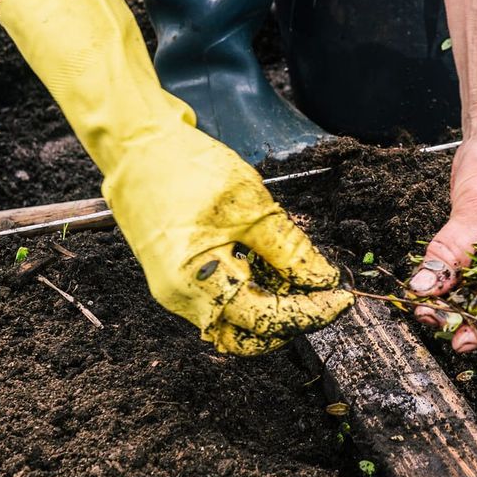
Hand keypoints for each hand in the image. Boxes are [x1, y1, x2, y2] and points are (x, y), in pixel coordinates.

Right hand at [0, 0, 349, 353]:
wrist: (137, 142)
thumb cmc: (186, 167)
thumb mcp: (251, 205)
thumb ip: (289, 249)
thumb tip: (322, 279)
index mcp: (194, 283)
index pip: (265, 318)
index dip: (309, 312)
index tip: (340, 298)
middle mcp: (178, 296)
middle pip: (246, 334)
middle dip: (289, 321)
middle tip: (322, 296)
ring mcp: (173, 288)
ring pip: (232, 320)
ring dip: (270, 308)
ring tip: (299, 279)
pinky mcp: (175, 274)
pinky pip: (219, 299)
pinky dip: (250, 292)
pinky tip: (272, 268)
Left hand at [408, 122, 476, 352]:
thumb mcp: (476, 208)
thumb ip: (451, 251)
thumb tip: (424, 288)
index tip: (461, 341)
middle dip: (471, 324)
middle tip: (436, 326)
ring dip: (459, 309)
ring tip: (429, 313)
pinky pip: (476, 278)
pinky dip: (455, 288)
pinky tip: (434, 295)